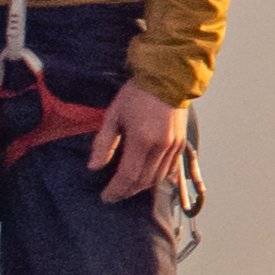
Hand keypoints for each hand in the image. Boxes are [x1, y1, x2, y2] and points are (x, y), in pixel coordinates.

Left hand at [95, 82, 185, 205]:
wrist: (167, 77)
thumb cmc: (137, 93)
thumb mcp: (113, 115)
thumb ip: (103, 143)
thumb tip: (93, 167)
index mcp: (141, 140)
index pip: (128, 176)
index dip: (116, 190)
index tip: (105, 196)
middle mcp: (160, 146)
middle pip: (143, 181)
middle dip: (127, 191)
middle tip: (114, 194)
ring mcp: (173, 146)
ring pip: (158, 178)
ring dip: (142, 186)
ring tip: (128, 188)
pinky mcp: (180, 143)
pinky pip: (170, 169)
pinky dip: (158, 178)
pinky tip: (148, 180)